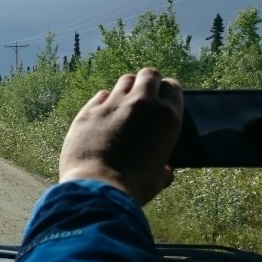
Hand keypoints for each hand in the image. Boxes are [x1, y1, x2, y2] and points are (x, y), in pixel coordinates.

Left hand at [59, 67, 182, 205]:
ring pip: (124, 81)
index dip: (167, 92)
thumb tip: (166, 169)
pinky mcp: (88, 110)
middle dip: (148, 82)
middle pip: (149, 75)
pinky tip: (103, 115)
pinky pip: (100, 95)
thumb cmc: (134, 185)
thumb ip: (165, 166)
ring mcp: (112, 104)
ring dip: (126, 89)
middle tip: (144, 96)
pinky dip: (104, 102)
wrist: (98, 186)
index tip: (163, 99)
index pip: (173, 87)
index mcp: (167, 116)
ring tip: (124, 104)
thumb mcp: (160, 177)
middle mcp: (142, 103)